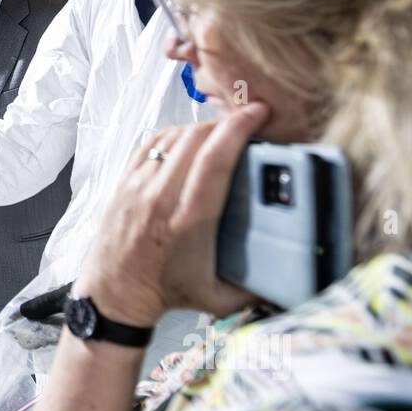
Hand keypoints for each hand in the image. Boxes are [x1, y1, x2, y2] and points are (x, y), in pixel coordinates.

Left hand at [74, 102, 270, 326]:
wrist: (115, 293)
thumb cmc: (167, 292)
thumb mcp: (219, 297)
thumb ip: (257, 289)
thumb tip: (296, 278)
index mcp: (188, 221)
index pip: (215, 160)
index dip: (238, 129)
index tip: (258, 114)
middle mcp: (161, 198)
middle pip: (196, 139)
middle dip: (226, 123)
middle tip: (247, 122)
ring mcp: (138, 186)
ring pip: (174, 137)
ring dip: (201, 128)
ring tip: (221, 132)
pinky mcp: (124, 181)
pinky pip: (152, 143)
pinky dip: (175, 134)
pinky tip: (190, 139)